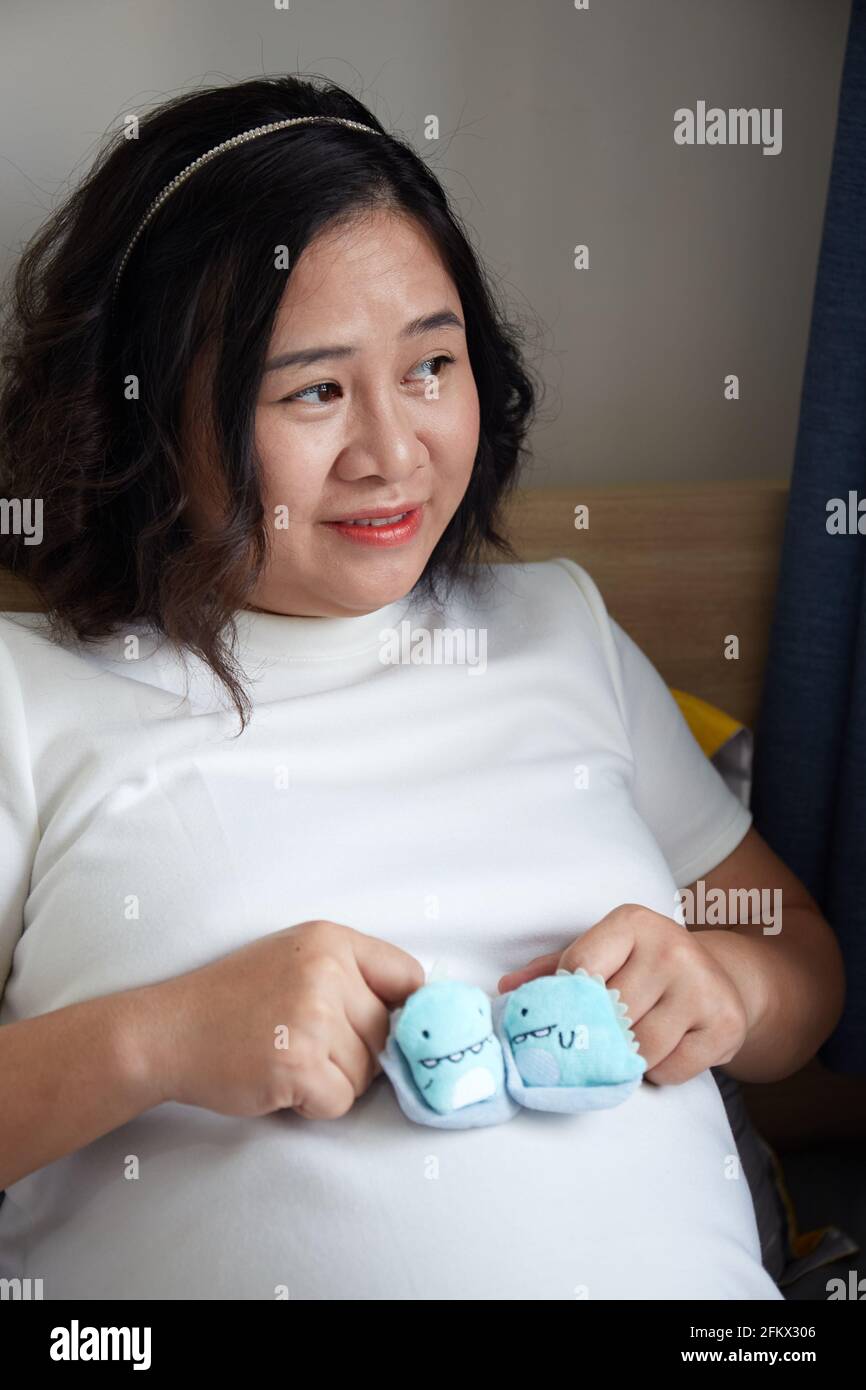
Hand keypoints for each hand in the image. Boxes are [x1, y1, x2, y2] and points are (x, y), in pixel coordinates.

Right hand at [143, 920, 424, 1118]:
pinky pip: (341, 1102)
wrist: (170, 1031)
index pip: (408, 977)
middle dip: (358, 1051)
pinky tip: (281, 1082)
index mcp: (331, 940)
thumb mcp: (297, 958)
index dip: (403, 1010)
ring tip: (288, 1059)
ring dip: (334, 1080)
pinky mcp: (298, 1065)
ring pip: (367, 1073)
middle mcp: (327, 973)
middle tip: (306, 1044)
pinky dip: (315, 1104)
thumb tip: (416, 1013)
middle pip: (388, 1032)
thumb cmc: (235, 998)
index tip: (384, 1027)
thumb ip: (352, 974)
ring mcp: (312, 1019)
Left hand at [497, 904, 758, 1084]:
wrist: (720, 978)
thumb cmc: (644, 968)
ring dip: (630, 1058)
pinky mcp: (725, 1023)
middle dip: (601, 1034)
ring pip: (639, 1048)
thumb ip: (553, 970)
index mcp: (632, 923)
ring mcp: (702, 985)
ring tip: (637, 1039)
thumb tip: (506, 990)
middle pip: (609, 1015)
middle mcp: (671, 947)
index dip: (570, 999)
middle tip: (605, 1034)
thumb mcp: (602, 955)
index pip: (579, 969)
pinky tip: (669, 1048)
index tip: (572, 1009)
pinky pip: (671, 1070)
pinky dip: (661, 1071)